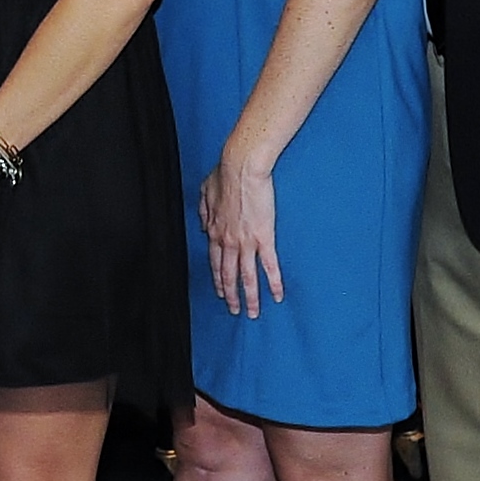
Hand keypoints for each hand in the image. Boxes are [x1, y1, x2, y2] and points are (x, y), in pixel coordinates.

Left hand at [199, 163, 282, 317]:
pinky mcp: (264, 238)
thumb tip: (203, 227)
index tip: (220, 291)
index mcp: (214, 231)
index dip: (218, 279)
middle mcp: (227, 241)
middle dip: (231, 296)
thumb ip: (203, 212)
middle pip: (228, 275)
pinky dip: (273, 283)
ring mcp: (245, 242)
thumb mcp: (205, 193)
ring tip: (253, 313)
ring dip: (250, 298)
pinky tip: (277, 296)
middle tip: (234, 310)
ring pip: (247, 277)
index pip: (215, 262)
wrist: (241, 168)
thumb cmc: (225, 174)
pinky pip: (269, 266)